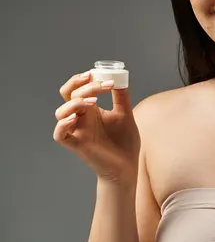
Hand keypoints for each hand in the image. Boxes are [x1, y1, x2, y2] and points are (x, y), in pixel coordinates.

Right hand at [54, 70, 140, 184]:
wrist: (128, 166)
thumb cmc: (124, 142)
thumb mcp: (125, 114)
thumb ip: (121, 96)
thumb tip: (120, 77)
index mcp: (91, 109)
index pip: (77, 89)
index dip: (83, 79)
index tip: (101, 75)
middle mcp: (81, 118)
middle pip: (69, 95)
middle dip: (83, 86)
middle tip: (101, 83)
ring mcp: (78, 131)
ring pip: (61, 112)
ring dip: (74, 103)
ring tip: (94, 101)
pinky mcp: (77, 145)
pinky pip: (60, 135)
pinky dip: (63, 125)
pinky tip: (75, 118)